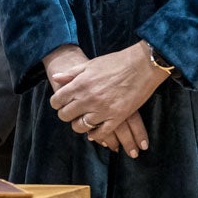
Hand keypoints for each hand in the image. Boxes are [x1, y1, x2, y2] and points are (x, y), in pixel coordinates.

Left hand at [48, 43, 165, 157]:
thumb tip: (56, 78)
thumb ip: (71, 73)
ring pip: (80, 127)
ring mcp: (102, 110)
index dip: (56, 103)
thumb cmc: (115, 62)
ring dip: (79, 125)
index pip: (57, 101)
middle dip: (65, 114)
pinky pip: (100, 133)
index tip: (60, 103)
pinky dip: (95, 135)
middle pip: (65, 115)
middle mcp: (88, 99)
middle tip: (71, 112)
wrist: (141, 66)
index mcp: (79, 84)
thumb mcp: (90, 64)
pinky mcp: (117, 118)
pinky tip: (93, 133)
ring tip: (82, 121)